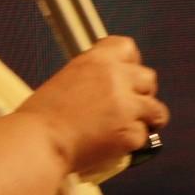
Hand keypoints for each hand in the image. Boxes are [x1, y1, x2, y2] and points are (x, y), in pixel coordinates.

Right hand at [18, 36, 168, 174]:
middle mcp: (117, 78)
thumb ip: (93, 79)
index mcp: (97, 60)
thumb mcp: (66, 81)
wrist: (38, 142)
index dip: (129, 62)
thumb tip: (107, 90)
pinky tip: (113, 146)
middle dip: (142, 93)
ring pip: (157, 109)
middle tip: (129, 107)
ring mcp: (127, 105)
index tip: (125, 75)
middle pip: (148, 78)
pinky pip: (143, 137)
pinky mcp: (131, 132)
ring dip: (147, 118)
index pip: (128, 47)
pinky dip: (131, 144)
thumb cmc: (41, 117)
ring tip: (132, 127)